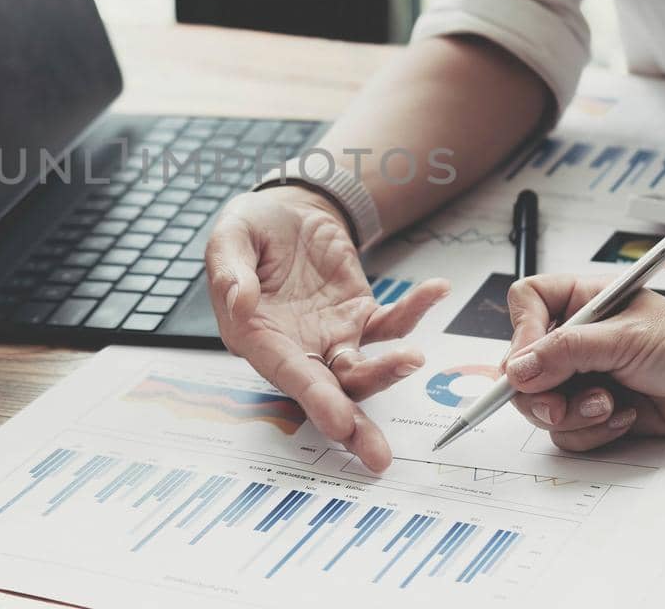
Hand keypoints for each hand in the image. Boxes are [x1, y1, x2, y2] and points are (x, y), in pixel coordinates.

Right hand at [204, 188, 449, 471]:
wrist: (286, 210)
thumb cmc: (250, 230)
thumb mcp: (229, 238)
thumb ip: (230, 270)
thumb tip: (239, 299)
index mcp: (257, 337)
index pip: (287, 373)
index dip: (314, 399)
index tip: (338, 423)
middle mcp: (297, 348)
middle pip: (329, 392)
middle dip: (353, 426)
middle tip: (377, 453)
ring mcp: (333, 335)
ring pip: (364, 369)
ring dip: (389, 371)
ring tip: (413, 358)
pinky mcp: (359, 315)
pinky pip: (391, 323)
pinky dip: (414, 312)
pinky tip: (435, 290)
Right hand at [501, 276, 664, 450]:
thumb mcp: (625, 338)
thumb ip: (566, 352)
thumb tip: (518, 371)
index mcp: (581, 301)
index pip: (526, 304)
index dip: (521, 333)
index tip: (531, 363)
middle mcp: (577, 338)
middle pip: (521, 366)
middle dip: (540, 393)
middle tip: (560, 405)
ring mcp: (585, 377)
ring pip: (542, 405)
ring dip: (574, 414)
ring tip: (611, 405)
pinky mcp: (598, 411)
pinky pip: (568, 432)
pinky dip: (593, 431)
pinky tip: (626, 416)